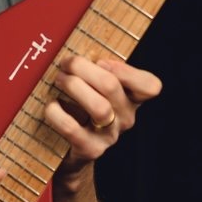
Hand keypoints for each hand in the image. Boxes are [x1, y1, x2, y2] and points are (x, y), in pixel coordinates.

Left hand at [46, 55, 161, 178]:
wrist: (70, 152)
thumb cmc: (81, 109)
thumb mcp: (94, 88)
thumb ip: (95, 69)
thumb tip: (77, 49)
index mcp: (131, 99)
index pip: (150, 86)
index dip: (126, 70)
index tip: (101, 62)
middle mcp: (125, 117)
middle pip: (112, 87)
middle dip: (84, 68)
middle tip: (65, 63)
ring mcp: (109, 135)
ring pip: (99, 108)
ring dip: (74, 87)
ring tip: (59, 79)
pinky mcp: (90, 149)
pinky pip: (73, 129)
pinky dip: (58, 113)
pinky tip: (51, 105)